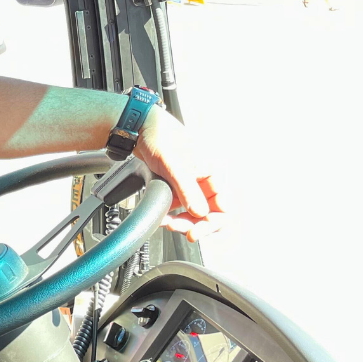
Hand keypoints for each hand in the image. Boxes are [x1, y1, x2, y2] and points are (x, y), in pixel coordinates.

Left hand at [132, 109, 224, 241]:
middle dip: (192, 224)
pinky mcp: (178, 185)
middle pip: (209, 213)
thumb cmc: (159, 137)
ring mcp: (192, 183)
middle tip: (175, 228)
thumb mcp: (173, 165)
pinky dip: (172, 213)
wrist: (139, 128)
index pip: (224, 207)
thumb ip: (188, 190)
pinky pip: (181, 206)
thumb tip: (200, 212)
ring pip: (194, 212)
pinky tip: (162, 215)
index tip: (193, 233)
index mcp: (213, 171)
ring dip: (181, 220)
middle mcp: (205, 179)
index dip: (211, 224)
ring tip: (165, 221)